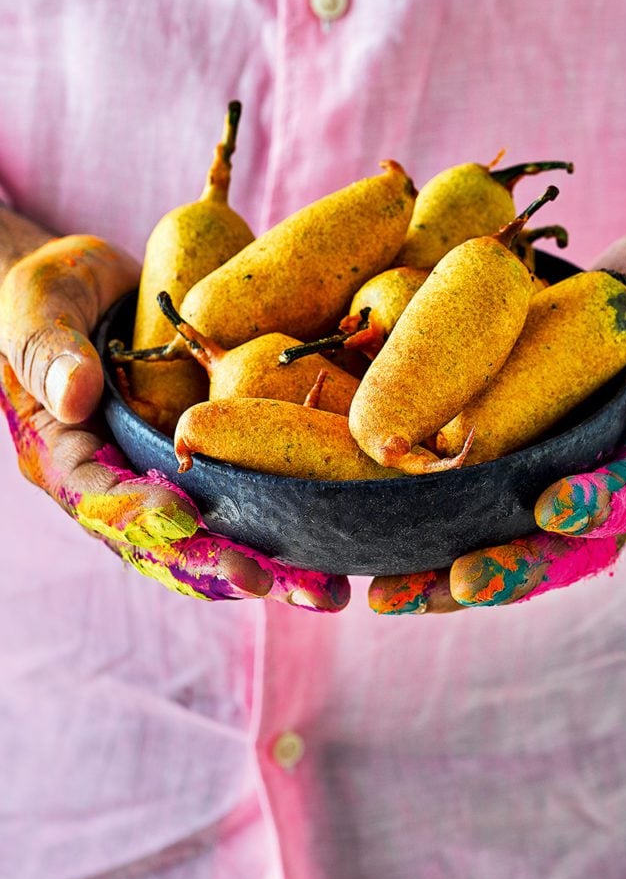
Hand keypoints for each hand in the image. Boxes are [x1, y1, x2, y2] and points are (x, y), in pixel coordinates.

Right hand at [0, 235, 348, 609]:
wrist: (87, 288)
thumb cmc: (46, 292)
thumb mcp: (35, 306)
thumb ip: (46, 349)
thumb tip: (74, 399)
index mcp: (65, 458)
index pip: (98, 502)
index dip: (140, 516)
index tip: (184, 519)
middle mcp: (118, 481)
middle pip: (165, 543)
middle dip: (218, 565)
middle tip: (269, 583)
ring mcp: (166, 474)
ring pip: (215, 534)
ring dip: (269, 566)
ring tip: (324, 590)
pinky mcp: (208, 458)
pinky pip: (246, 497)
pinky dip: (287, 523)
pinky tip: (336, 539)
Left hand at [369, 228, 625, 613]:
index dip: (597, 504)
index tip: (554, 506)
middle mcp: (606, 489)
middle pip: (564, 548)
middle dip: (512, 568)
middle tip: (461, 583)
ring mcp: (556, 485)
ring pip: (508, 546)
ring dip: (450, 578)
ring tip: (395, 595)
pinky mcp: (511, 472)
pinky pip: (473, 514)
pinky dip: (428, 538)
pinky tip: (378, 554)